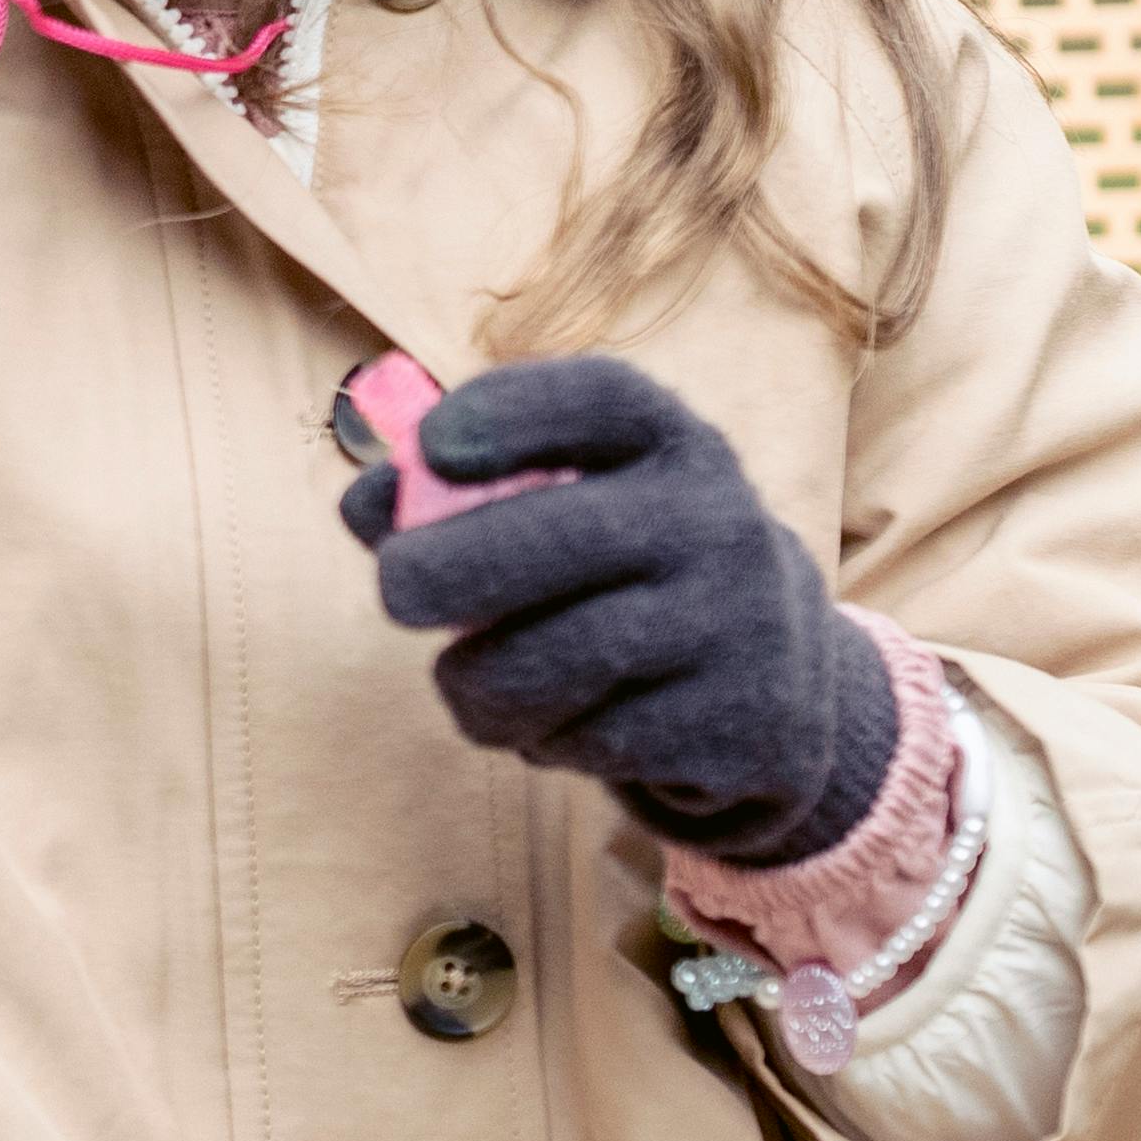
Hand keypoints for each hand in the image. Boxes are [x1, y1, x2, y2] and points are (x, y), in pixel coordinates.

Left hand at [340, 358, 897, 863]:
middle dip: (441, 571)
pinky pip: (588, 740)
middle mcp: (717, 521)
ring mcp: (737, 624)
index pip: (601, 399)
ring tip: (473, 684)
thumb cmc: (619, 571)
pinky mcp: (734, 722)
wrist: (772, 677)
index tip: (431, 445)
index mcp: (673, 444)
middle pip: (555, 540)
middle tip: (396, 593)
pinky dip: (544, 742)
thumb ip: (454, 495)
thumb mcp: (563, 509)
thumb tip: (367, 506)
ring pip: (550, 663)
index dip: (508, 414)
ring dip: (477, 685)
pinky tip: (563, 725)